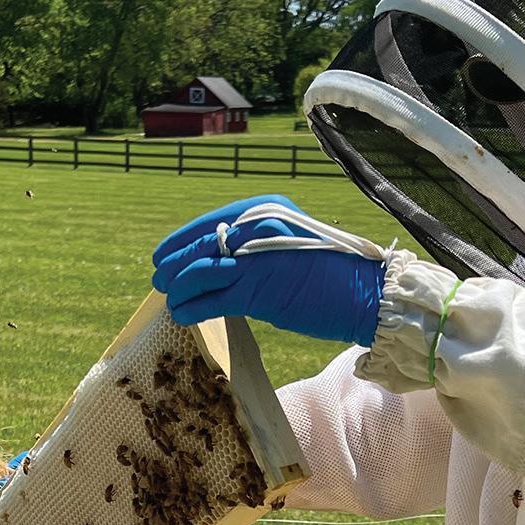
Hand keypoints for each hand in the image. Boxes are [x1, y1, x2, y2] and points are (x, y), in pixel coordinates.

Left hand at [152, 197, 387, 346]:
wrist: (364, 294)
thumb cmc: (330, 272)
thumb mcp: (287, 242)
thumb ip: (254, 244)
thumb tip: (218, 259)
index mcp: (264, 209)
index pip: (209, 223)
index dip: (180, 241)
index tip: (163, 255)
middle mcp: (256, 227)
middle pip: (200, 246)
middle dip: (174, 265)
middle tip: (160, 280)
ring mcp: (256, 258)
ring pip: (199, 272)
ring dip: (178, 289)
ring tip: (171, 300)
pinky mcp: (258, 290)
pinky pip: (211, 300)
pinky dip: (191, 308)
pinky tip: (183, 315)